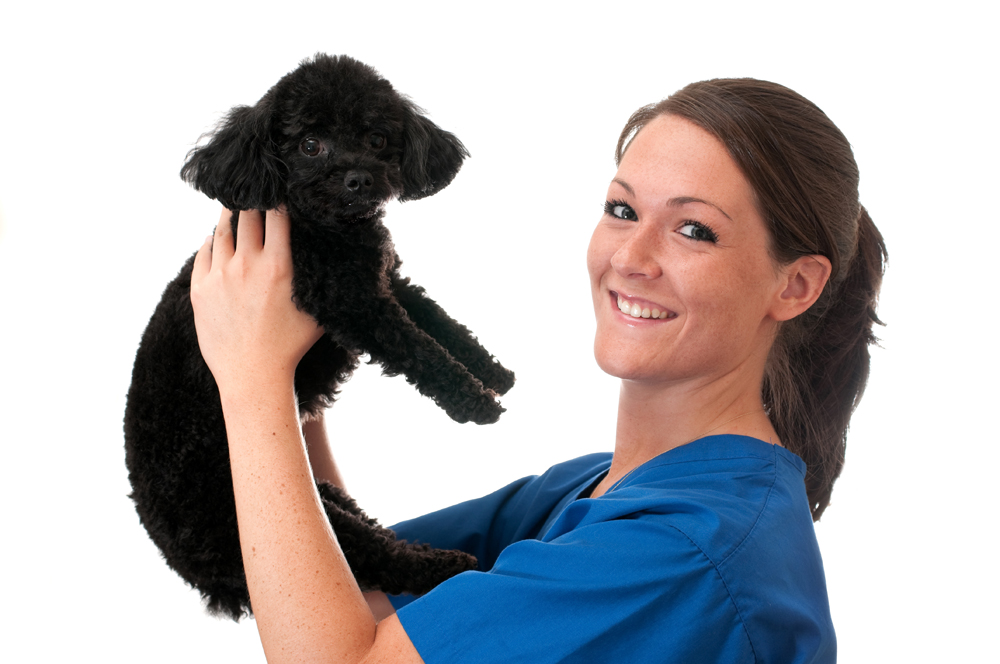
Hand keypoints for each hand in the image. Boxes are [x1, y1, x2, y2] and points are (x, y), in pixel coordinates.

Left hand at [190, 208, 322, 394]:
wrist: (252, 375)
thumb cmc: (290, 347)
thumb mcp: (315, 309)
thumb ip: (319, 279)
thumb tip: (331, 256)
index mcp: (279, 266)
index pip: (278, 215)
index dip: (280, 198)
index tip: (282, 190)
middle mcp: (247, 264)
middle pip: (248, 214)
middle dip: (254, 199)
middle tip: (257, 190)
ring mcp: (220, 275)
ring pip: (222, 230)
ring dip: (230, 214)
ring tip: (235, 204)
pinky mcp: (200, 289)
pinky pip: (204, 252)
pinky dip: (212, 240)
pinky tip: (217, 237)